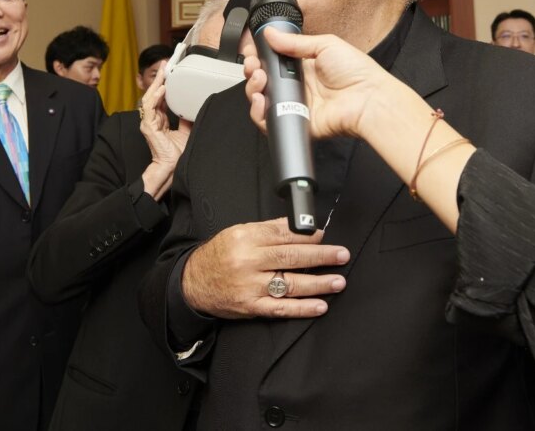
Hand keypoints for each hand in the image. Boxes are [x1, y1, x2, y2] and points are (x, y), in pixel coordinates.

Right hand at [139, 61, 189, 197]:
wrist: (172, 168)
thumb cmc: (177, 154)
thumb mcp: (186, 131)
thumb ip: (187, 119)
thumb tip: (193, 108)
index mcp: (160, 119)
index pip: (161, 97)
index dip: (164, 84)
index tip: (170, 71)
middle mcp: (153, 119)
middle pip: (154, 94)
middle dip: (159, 78)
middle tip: (166, 64)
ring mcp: (149, 123)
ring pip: (150, 98)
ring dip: (156, 84)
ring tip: (164, 73)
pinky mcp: (148, 127)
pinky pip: (150, 109)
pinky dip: (156, 97)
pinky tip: (162, 89)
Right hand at [182, 218, 349, 318]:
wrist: (193, 282)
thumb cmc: (219, 255)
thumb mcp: (238, 233)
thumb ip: (268, 230)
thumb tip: (299, 226)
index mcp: (245, 238)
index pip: (283, 235)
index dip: (307, 235)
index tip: (325, 236)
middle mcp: (248, 261)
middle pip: (291, 257)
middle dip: (321, 256)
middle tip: (341, 255)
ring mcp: (250, 286)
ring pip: (290, 284)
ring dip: (318, 284)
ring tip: (338, 281)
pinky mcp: (251, 307)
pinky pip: (280, 308)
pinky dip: (302, 308)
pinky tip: (320, 305)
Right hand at [244, 28, 389, 140]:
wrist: (368, 98)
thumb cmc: (356, 71)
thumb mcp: (325, 44)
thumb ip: (295, 42)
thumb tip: (270, 33)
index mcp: (304, 68)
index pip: (273, 63)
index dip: (259, 58)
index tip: (252, 53)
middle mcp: (298, 87)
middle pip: (263, 82)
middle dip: (252, 72)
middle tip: (253, 66)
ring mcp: (296, 106)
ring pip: (262, 102)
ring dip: (253, 89)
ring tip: (259, 80)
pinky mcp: (296, 122)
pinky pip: (269, 122)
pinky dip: (259, 113)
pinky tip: (260, 101)